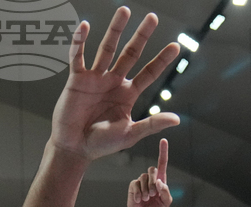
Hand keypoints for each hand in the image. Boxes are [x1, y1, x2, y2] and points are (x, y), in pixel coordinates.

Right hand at [49, 8, 179, 161]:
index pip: (149, 72)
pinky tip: (85, 26)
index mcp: (128, 94)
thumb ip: (151, 124)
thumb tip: (176, 119)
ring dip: (116, 30)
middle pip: (131, 54)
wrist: (74, 148)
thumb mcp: (129, 134)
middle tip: (152, 18)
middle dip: (141, 36)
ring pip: (107, 49)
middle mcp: (113, 82)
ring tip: (124, 11)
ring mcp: (95, 78)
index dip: (162, 60)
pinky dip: (80, 42)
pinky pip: (78, 57)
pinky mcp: (77, 79)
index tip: (176, 46)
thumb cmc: (101, 145)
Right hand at [127, 138, 171, 206]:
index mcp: (160, 181)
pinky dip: (139, 193)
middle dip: (153, 182)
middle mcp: (150, 179)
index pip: (162, 163)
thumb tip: (159, 181)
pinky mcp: (133, 187)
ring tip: (146, 199)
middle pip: (152, 170)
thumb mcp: (166, 202)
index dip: (163, 152)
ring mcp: (141, 182)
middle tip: (153, 195)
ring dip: (146, 190)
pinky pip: (136, 183)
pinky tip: (139, 200)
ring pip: (144, 177)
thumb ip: (165, 191)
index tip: (163, 140)